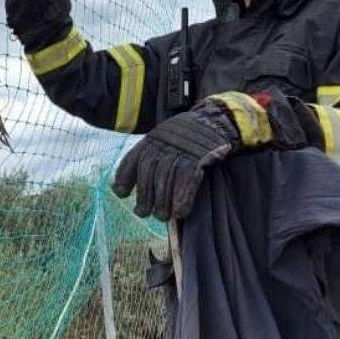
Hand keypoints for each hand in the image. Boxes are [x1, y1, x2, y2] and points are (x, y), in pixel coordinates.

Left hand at [111, 99, 242, 220]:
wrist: (218, 122)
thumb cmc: (190, 138)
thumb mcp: (166, 140)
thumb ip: (152, 157)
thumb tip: (131, 185)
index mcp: (153, 138)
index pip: (133, 158)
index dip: (125, 177)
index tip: (121, 194)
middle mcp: (164, 142)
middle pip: (148, 171)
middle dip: (144, 195)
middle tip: (143, 213)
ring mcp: (182, 148)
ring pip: (165, 178)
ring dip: (162, 202)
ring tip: (162, 216)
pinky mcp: (199, 156)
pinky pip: (186, 181)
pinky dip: (182, 199)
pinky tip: (180, 212)